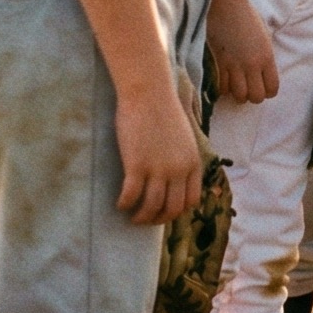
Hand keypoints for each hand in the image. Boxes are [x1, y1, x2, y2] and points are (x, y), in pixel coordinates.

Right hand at [114, 89, 204, 225]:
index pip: (191, 200)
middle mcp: (179, 170)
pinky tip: (119, 204)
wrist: (149, 93)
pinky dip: (124, 204)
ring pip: (151, 207)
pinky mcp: (137, 165)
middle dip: (158, 219)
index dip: (177, 211)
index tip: (164, 212)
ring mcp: (158, 170)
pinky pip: (131, 196)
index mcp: (192, 163)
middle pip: (172, 209)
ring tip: (131, 216)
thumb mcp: (184, 138)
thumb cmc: (163, 110)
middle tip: (145, 219)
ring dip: (141, 217)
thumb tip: (174, 176)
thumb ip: (182, 158)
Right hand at [208, 0, 277, 105]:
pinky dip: (223, 88)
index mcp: (267, 57)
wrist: (226, 3)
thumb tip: (261, 69)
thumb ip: (263, 54)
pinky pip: (222, 87)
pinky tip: (223, 81)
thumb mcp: (263, 35)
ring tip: (235, 87)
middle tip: (247, 88)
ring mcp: (235, 65)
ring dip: (237, 94)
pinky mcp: (219, 63)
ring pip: (239, 96)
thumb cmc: (245, 14)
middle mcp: (253, 64)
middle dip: (252, 96)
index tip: (261, 86)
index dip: (267, 92)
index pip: (273, 88)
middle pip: (257, 97)